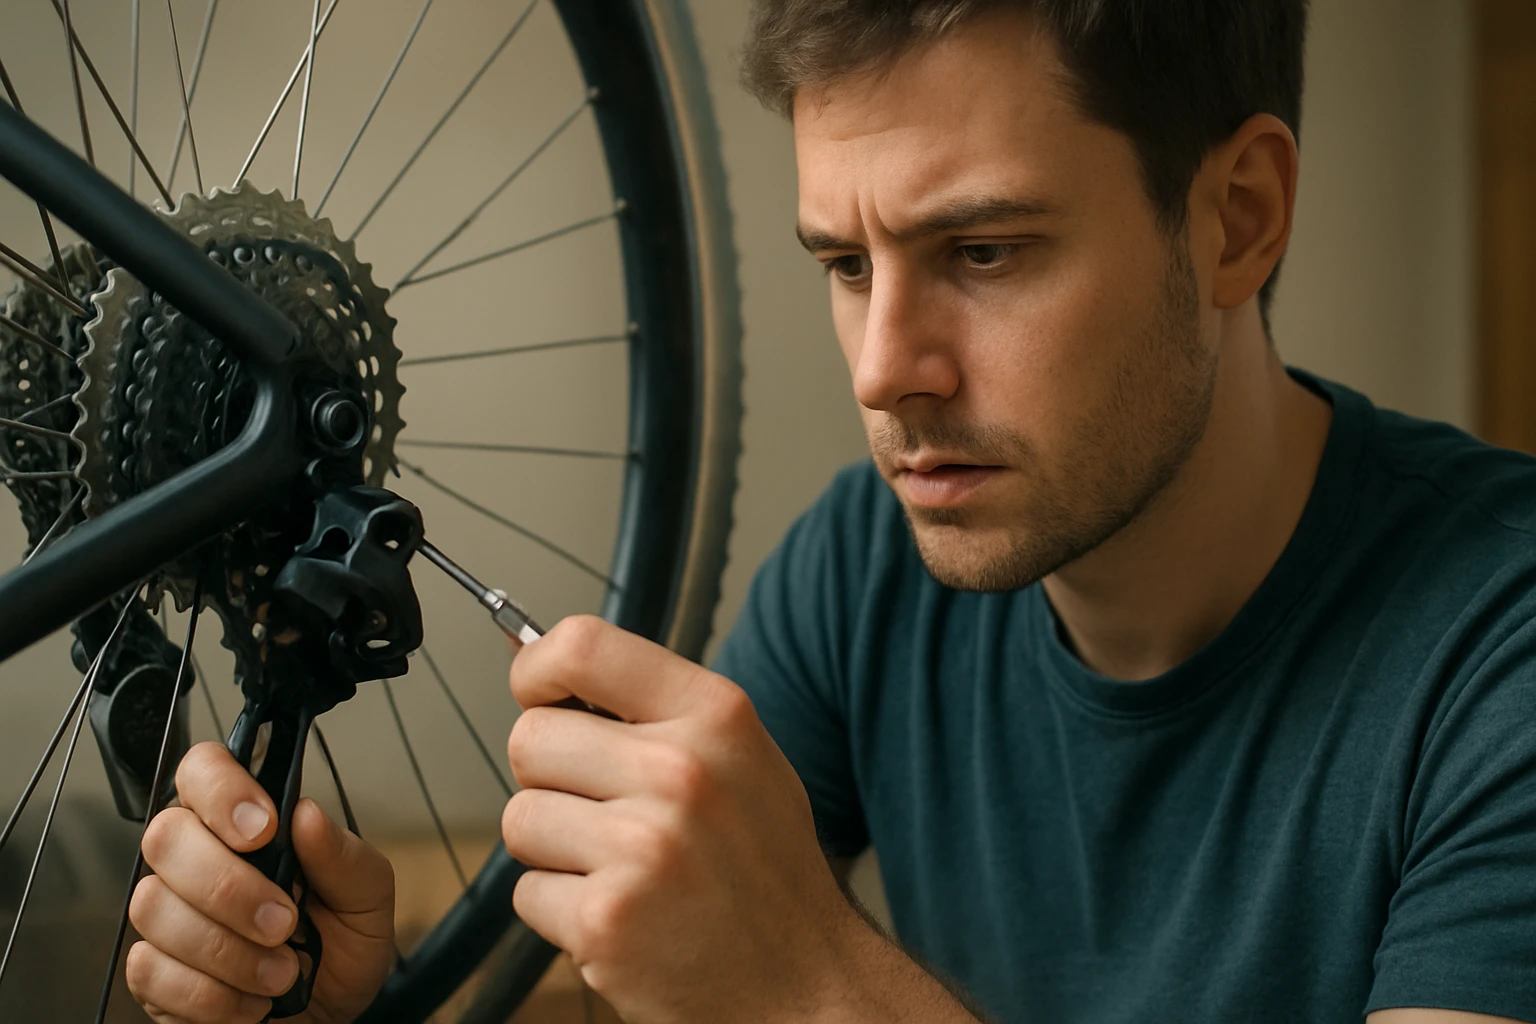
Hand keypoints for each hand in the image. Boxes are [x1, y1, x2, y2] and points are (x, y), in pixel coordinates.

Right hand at [127, 742, 395, 1023]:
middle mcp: (196, 857)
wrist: (330, 1016)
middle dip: (228, 886)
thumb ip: (342, 855)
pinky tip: (250, 1001)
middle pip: (166, 836)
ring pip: (154, 906)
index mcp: (247, 823)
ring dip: (227, 949)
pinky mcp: (151, 971)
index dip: (221, 789)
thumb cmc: (343, 946)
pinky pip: (150, 969)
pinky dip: (210, 994)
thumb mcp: (368, 897)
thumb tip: (306, 814)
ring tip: (280, 972)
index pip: (203, 768)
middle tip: (283, 922)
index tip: (263, 830)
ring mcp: (166, 913)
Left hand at [503, 615, 867, 1023]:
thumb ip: (643, 705)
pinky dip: (561, 910)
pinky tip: (621, 915)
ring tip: (621, 868)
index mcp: (716, 715)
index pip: (584, 645)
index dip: (537, 669)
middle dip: (550, 778)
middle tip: (605, 813)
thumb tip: (524, 652)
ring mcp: (642, 847)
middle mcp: (680, 772)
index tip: (538, 696)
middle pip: (530, 739)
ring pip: (520, 818)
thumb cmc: (761, 866)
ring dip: (554, 850)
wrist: (803, 984)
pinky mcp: (605, 919)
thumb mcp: (736, 757)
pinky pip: (527, 892)